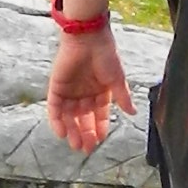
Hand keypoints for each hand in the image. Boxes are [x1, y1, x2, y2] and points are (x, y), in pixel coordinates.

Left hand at [46, 30, 133, 156]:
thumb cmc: (105, 55)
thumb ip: (122, 97)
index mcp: (100, 92)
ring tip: (76, 144)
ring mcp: (70, 92)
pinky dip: (57, 121)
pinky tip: (62, 133)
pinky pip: (55, 109)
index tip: (100, 140)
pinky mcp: (56, 88)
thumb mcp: (117, 79)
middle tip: (86, 148)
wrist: (88, 38)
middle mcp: (84, 94)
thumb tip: (133, 113)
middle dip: (85, 134)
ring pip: (69, 117)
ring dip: (72, 131)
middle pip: (83, 119)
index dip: (99, 128)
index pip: (99, 115)